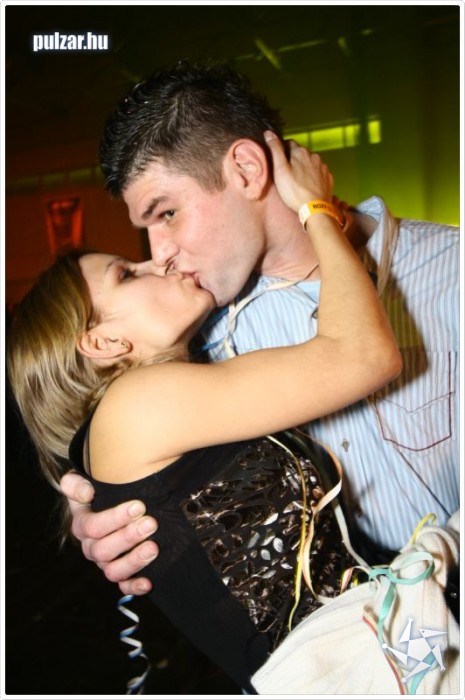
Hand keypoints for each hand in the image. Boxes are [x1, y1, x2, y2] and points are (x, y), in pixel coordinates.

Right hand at [60, 471, 157, 594]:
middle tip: (151, 523)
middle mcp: (92, 548)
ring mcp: (106, 563)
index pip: (92, 526)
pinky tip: (148, 582)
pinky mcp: (121, 575)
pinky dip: (135, 587)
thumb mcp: (80, 482)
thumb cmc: (97, 492)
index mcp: (82, 526)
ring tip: (153, 548)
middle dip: (129, 537)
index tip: (139, 506)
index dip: (115, 517)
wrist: (109, 505)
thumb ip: (74, 483)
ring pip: (113, 571)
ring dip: (134, 561)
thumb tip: (86, 493)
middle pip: (103, 550)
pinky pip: (124, 587)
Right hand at [264, 130, 333, 212]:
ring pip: (311, 162)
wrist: (314, 208)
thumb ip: (275, 150)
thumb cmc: (294, 191)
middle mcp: (314, 156)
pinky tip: (308, 185)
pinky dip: (313, 176)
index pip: (289, 143)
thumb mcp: (280, 170)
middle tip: (287, 173)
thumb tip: (269, 133)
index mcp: (300, 152)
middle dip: (294, 159)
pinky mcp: (328, 177)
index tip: (279, 161)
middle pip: (301, 153)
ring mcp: (322, 167)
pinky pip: (319, 172)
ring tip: (298, 181)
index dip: (282, 150)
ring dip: (304, 167)